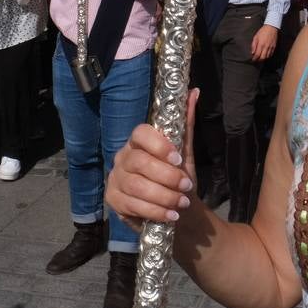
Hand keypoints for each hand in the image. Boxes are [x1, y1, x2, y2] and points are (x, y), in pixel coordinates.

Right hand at [107, 88, 198, 231]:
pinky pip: (133, 206)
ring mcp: (115, 180)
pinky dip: (155, 211)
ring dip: (163, 196)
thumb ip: (186, 124)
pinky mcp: (114, 201)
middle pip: (139, 163)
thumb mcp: (186, 154)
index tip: (178, 159)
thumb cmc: (179, 179)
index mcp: (138, 142)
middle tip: (186, 186)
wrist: (177, 212)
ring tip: (181, 203)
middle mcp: (122, 158)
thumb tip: (194, 92)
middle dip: (166, 176)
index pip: (140, 133)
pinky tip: (170, 215)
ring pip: (137, 186)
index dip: (158, 145)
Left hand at [251, 25, 277, 61]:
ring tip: (260, 58)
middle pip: (262, 58)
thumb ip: (253, 45)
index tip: (253, 59)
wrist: (271, 28)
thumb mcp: (256, 37)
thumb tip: (252, 52)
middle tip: (256, 60)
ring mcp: (271, 47)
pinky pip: (271, 54)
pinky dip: (268, 56)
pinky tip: (265, 55)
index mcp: (261, 44)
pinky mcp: (274, 47)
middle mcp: (266, 47)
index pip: (257, 54)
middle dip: (259, 60)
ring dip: (263, 59)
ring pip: (267, 57)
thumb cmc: (262, 32)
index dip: (254, 58)